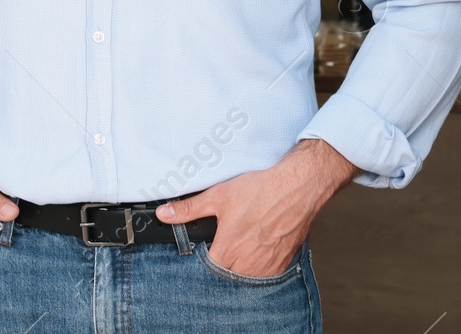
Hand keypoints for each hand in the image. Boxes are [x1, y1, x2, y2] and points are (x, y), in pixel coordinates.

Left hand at [154, 139, 356, 277]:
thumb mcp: (218, 196)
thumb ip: (188, 210)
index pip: (207, 267)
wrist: (297, 187)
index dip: (207, 254)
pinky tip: (261, 242)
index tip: (211, 243)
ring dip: (243, 262)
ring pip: (246, 274)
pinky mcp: (282, 263)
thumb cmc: (261, 190)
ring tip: (245, 238)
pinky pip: (266, 272)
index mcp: (227, 251)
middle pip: (226, 272)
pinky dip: (261, 262)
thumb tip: (164, 214)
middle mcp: (246, 264)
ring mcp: (266, 266)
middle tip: (230, 236)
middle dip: (224, 257)